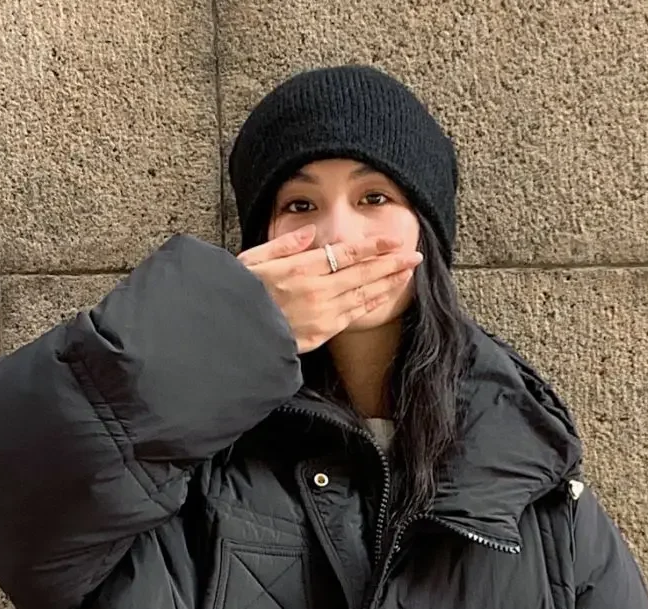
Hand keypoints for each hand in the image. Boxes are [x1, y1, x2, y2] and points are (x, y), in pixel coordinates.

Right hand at [238, 226, 422, 353]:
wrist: (233, 337)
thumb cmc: (238, 295)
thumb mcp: (252, 261)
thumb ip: (284, 246)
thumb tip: (311, 234)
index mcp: (299, 269)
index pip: (345, 253)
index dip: (373, 246)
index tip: (393, 240)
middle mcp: (316, 291)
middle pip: (362, 274)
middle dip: (391, 263)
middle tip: (414, 255)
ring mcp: (321, 315)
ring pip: (363, 296)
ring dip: (388, 283)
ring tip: (407, 272)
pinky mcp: (321, 334)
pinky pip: (353, 316)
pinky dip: (372, 304)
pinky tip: (386, 295)